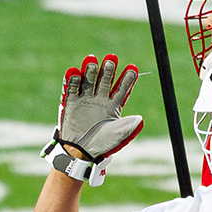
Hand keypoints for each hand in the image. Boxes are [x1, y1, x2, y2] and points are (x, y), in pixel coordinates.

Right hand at [51, 54, 143, 180]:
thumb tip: (141, 120)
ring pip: (89, 81)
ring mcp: (85, 99)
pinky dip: (72, 79)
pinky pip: (71, 88)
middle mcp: (100, 99)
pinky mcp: (71, 103)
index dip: (128, 79)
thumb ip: (129, 127)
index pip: (122, 88)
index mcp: (114, 105)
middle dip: (108, 70)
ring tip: (91, 60)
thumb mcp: (118, 135)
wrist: (80, 152)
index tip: (133, 68)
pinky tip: (74, 71)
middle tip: (111, 59)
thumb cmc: (103, 144)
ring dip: (90, 71)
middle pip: (105, 80)